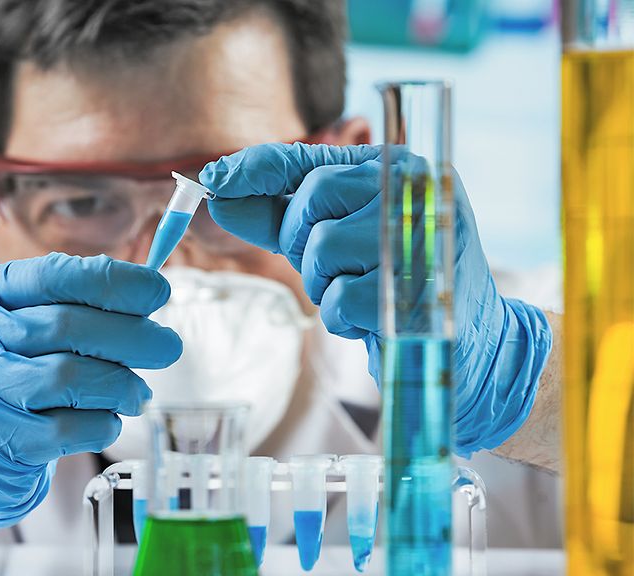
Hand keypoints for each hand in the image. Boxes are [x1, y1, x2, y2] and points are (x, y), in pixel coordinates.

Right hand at [0, 253, 180, 529]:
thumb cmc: (5, 362)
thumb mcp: (19, 314)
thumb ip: (73, 298)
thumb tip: (148, 293)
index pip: (57, 276)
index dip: (116, 282)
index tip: (157, 291)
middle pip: (68, 327)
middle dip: (133, 336)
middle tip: (167, 347)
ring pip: (69, 378)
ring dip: (121, 384)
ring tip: (137, 391)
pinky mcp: (1, 441)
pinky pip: (67, 430)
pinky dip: (102, 423)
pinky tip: (108, 418)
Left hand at [199, 143, 551, 455]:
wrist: (473, 344)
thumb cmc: (395, 283)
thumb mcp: (340, 241)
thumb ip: (282, 217)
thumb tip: (219, 194)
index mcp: (396, 167)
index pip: (309, 158)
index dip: (254, 168)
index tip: (211, 178)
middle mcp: (414, 188)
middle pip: (311, 200)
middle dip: (301, 242)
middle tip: (335, 267)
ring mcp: (419, 234)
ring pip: (321, 249)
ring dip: (325, 285)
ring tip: (363, 291)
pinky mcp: (415, 286)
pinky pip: (338, 298)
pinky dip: (342, 317)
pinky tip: (375, 317)